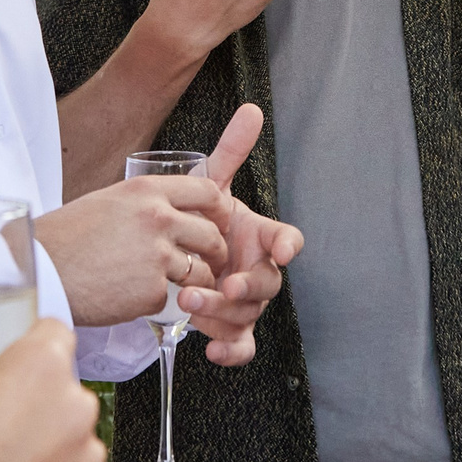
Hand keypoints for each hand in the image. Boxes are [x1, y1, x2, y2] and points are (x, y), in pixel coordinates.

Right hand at [36, 174, 229, 325]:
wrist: (39, 270)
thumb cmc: (64, 237)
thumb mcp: (108, 201)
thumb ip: (143, 203)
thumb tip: (170, 211)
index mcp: (146, 191)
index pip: (207, 191)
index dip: (220, 210)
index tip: (219, 222)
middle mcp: (157, 218)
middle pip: (212, 235)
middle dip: (216, 252)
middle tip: (208, 262)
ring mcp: (156, 256)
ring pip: (201, 271)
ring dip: (197, 282)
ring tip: (179, 286)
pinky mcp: (151, 291)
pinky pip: (171, 297)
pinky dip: (157, 301)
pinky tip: (134, 297)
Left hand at [181, 104, 301, 365]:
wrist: (173, 256)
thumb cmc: (201, 222)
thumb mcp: (211, 187)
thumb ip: (231, 151)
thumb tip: (251, 109)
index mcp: (259, 237)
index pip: (286, 240)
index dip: (287, 245)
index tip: (282, 248)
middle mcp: (257, 271)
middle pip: (268, 283)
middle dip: (247, 285)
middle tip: (222, 284)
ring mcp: (245, 303)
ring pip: (249, 315)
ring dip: (223, 313)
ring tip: (190, 303)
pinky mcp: (231, 329)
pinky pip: (241, 346)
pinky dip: (230, 351)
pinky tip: (210, 349)